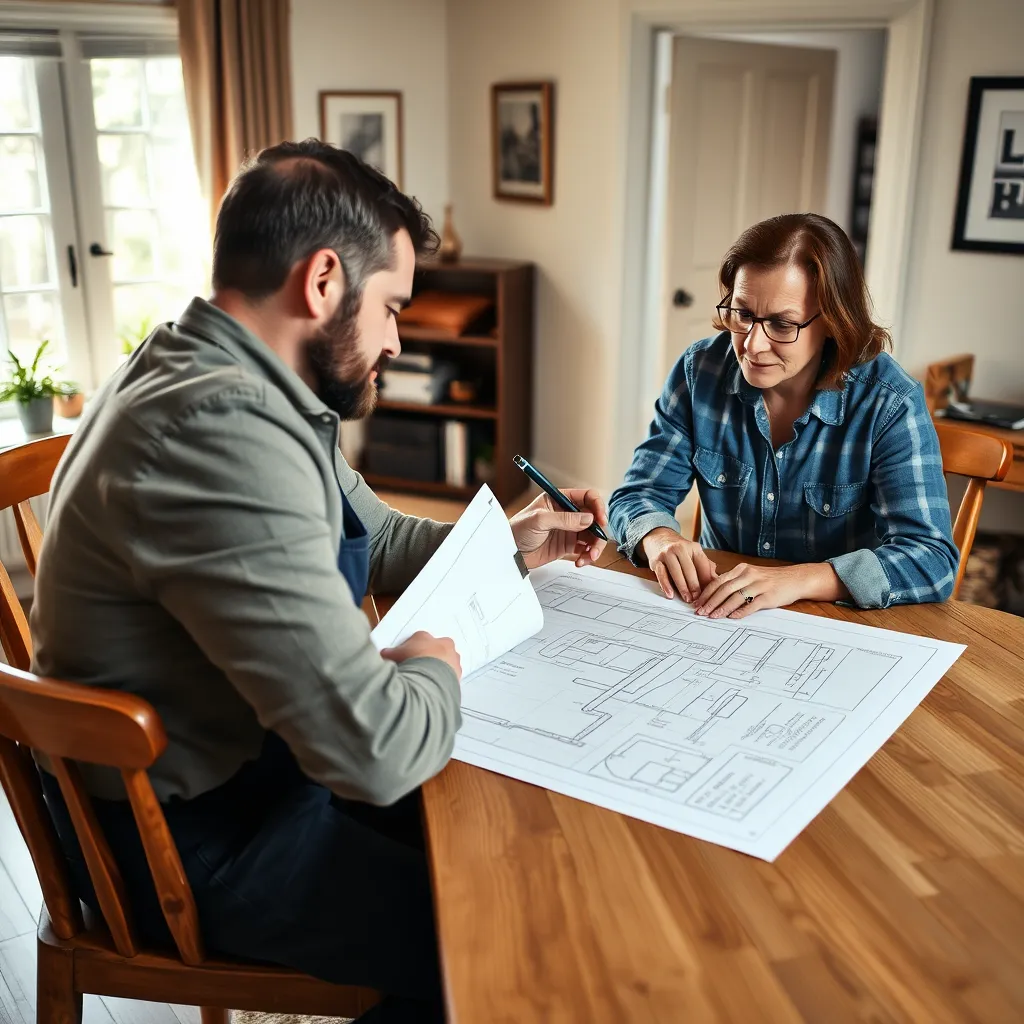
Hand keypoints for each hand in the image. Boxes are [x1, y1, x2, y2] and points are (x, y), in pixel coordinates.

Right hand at [380, 631, 462, 679]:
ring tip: (429, 680)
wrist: (429, 678)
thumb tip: (383, 654)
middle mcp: (442, 644)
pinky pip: (452, 675)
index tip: (407, 659)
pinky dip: (445, 680)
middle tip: (420, 669)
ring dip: (440, 668)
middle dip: (429, 657)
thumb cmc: (411, 662)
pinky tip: (437, 687)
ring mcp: (453, 658)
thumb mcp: (394, 656)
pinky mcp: (459, 673)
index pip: (418, 640)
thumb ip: (390, 654)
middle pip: (435, 648)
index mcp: (425, 637)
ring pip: (447, 660)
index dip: (411, 650)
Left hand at [510, 488, 609, 569]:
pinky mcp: (568, 545)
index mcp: (559, 500)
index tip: (600, 520)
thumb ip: (564, 519)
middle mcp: (567, 513)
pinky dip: (587, 556)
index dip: (597, 506)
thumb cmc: (516, 531)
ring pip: (592, 535)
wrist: (509, 554)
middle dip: (598, 532)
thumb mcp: (539, 521)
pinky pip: (585, 549)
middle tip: (596, 544)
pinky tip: (580, 561)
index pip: (586, 497)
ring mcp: (569, 530)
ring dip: (595, 546)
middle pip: (594, 518)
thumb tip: (589, 518)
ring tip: (589, 557)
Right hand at [640, 527, 716, 601]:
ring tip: (687, 599)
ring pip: (677, 573)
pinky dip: (666, 586)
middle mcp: (681, 548)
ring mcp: (667, 554)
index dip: (706, 581)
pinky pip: (661, 575)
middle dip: (695, 586)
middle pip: (690, 570)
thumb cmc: (680, 550)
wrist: (659, 538)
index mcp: (694, 548)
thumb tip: (716, 581)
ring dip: (683, 588)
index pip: (703, 566)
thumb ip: (705, 566)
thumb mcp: (694, 554)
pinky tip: (670, 595)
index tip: (709, 594)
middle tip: (698, 599)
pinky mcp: (656, 560)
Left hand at [693, 562, 844, 619]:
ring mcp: (759, 585)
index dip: (706, 593)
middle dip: (710, 602)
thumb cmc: (770, 579)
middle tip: (700, 612)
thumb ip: (734, 581)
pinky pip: (751, 605)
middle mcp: (748, 575)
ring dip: (721, 608)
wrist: (795, 579)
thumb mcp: (750, 575)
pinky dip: (740, 612)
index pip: (718, 581)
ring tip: (712, 616)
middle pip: (724, 589)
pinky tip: (732, 617)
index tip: (697, 603)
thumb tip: (713, 594)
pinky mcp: (768, 596)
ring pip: (735, 597)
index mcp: (741, 569)